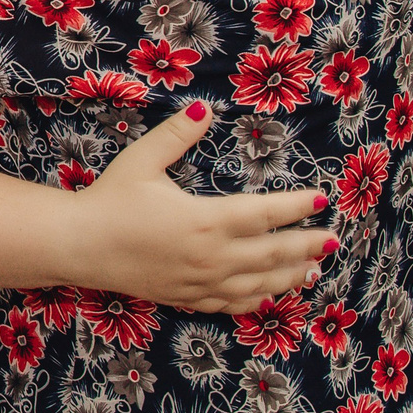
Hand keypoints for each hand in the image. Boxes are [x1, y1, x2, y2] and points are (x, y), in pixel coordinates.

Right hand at [58, 103, 331, 312]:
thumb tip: (205, 108)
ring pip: (261, 284)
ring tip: (315, 268)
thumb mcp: (142, 161)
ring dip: (292, 276)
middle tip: (333, 238)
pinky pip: (234, 304)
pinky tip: (272, 295)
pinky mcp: (188, 297)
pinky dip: (260, 300)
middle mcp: (212, 256)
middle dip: (308, 245)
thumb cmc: (109, 200)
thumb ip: (176, 134)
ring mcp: (202, 282)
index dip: (298, 207)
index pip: (267, 214)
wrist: (79, 246)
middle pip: (274, 253)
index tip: (321, 200)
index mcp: (206, 220)